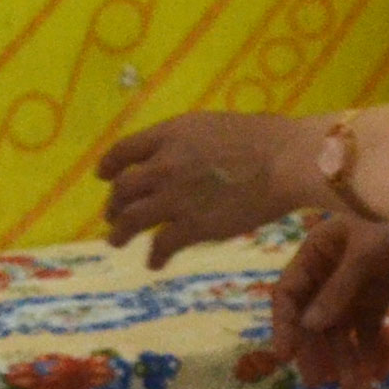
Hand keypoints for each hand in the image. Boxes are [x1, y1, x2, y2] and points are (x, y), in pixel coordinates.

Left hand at [100, 111, 322, 266]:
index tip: (103, 175)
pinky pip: (162, 244)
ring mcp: (175, 198)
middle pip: (122, 188)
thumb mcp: (207, 125)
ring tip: (115, 241)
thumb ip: (181, 141)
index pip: (123, 151)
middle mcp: (162, 166)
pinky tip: (154, 263)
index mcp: (166, 137)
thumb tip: (169, 155)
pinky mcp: (194, 226)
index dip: (109, 165)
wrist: (285, 161)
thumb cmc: (260, 139)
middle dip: (114, 204)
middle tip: (112, 215)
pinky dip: (155, 256)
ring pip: (131, 219)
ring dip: (120, 233)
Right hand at [272, 218, 388, 388]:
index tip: (285, 356)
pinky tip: (374, 370)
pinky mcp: (377, 297)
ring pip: (340, 327)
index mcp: (314, 254)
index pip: (289, 293)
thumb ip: (336, 292)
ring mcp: (353, 287)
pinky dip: (369, 348)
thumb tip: (308, 327)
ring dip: (344, 355)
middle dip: (315, 350)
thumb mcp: (364, 258)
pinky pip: (367, 328)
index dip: (284, 324)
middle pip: (312, 316)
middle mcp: (328, 272)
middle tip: (317, 383)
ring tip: (352, 386)